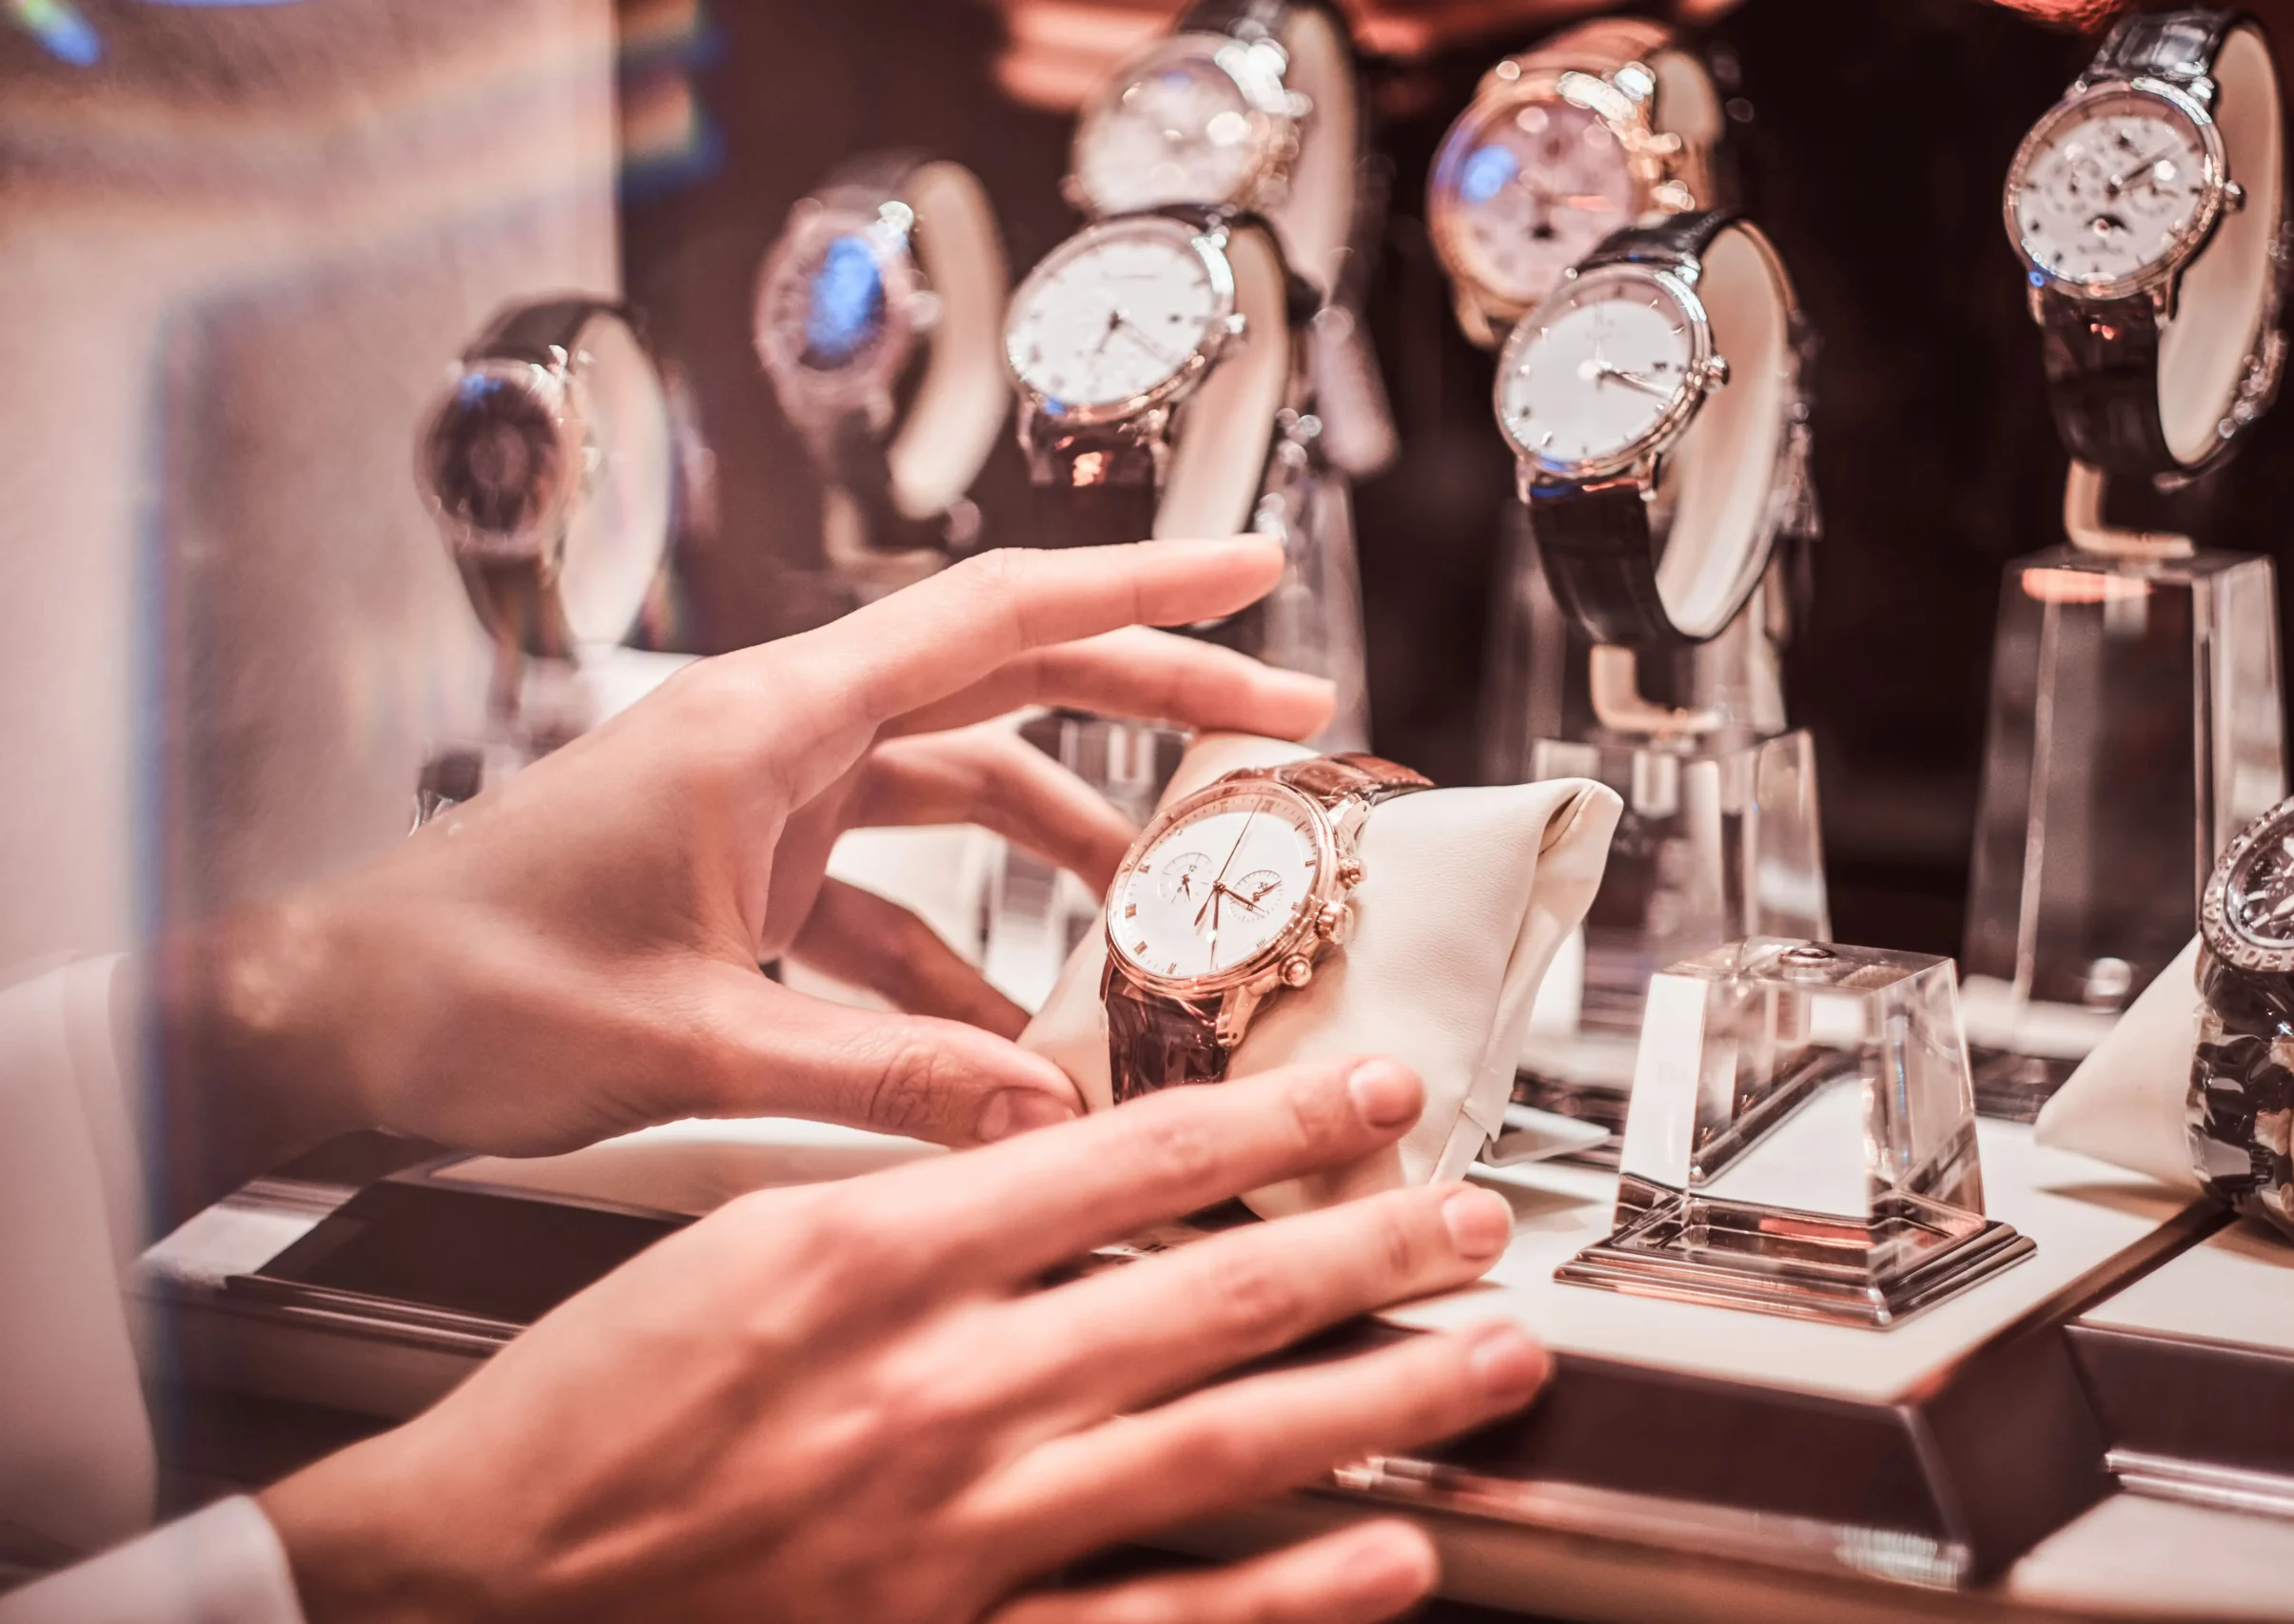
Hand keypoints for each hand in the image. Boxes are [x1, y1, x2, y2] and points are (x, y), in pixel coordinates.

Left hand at [155, 540, 1334, 1212]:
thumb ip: (878, 1073)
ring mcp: (768, 797)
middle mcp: (780, 732)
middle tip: (1275, 722)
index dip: (1139, 590)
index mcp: (770, 720)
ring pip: (961, 789)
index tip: (1250, 573)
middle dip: (1149, 702)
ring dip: (1064, 848)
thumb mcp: (688, 1040)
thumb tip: (1040, 1108)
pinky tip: (1008, 1035)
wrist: (331, 1016)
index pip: (993, 617)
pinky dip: (959, 955)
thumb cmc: (463, 989)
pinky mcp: (751, 866)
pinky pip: (893, 893)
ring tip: (1161, 915)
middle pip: (1006, 684)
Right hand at [261, 1057, 1551, 1623]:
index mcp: (874, 1252)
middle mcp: (934, 1383)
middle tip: (1483, 1215)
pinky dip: (1283, 1597)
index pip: (1126, 1161)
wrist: (476, 1572)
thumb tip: (1068, 1143)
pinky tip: (1388, 1558)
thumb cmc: (595, 1392)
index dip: (1276, 1120)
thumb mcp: (739, 1228)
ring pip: (1215, 1447)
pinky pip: (1149, 1622)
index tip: (1379, 1090)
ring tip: (1492, 1354)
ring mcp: (953, 1527)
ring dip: (1376, 1397)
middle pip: (1205, 1298)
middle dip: (1370, 1248)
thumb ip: (913, 1185)